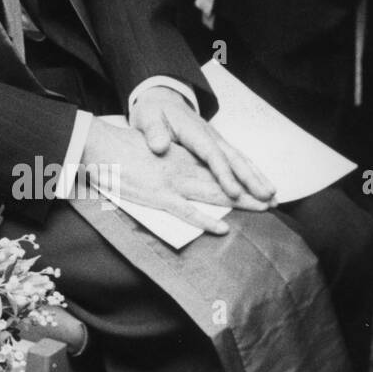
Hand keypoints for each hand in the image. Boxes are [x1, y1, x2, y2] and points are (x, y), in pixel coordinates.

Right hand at [83, 114, 269, 234]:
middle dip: (248, 191)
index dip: (237, 177)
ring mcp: (171, 182)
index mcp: (179, 155)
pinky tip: (222, 227)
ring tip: (263, 209)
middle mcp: (181, 168)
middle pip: (221, 181)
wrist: (99, 144)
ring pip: (212, 194)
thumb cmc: (118, 146)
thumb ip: (166, 156)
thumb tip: (174, 163)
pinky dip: (205, 219)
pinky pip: (186, 211)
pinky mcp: (158, 196)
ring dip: (238, 202)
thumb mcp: (147, 146)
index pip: (214, 167)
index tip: (256, 185)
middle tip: (273, 201)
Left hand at [129, 86, 275, 203]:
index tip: (233, 192)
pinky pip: (237, 161)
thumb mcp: (147, 118)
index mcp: (194, 132)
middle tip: (268, 198)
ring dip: (257, 178)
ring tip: (274, 198)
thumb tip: (159, 146)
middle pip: (234, 159)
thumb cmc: (154, 111)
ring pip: (241, 161)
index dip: (224, 174)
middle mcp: (210, 137)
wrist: (161, 99)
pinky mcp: (217, 146)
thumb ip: (153, 132)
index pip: (212, 155)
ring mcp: (216, 141)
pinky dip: (252, 174)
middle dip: (251, 179)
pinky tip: (262, 187)